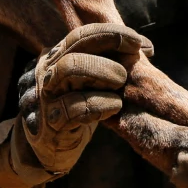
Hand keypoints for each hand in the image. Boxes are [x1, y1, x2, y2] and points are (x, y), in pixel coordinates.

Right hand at [18, 23, 151, 173]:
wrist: (45, 153)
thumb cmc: (73, 113)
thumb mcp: (85, 85)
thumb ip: (103, 66)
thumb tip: (144, 49)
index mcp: (56, 58)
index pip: (83, 34)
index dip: (114, 34)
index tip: (140, 44)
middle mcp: (46, 72)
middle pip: (76, 45)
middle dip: (109, 47)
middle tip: (129, 66)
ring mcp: (43, 97)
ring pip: (69, 68)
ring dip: (102, 71)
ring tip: (121, 85)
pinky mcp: (48, 124)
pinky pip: (73, 108)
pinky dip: (100, 104)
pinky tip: (115, 107)